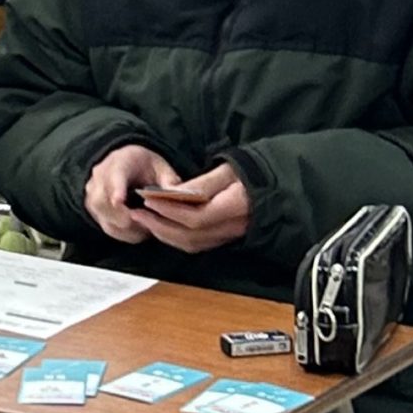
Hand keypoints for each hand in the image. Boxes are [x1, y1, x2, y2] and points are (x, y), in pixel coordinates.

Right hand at [84, 144, 181, 244]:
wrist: (127, 165)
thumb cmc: (146, 167)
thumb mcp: (161, 168)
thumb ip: (169, 182)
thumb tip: (178, 196)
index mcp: (120, 162)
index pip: (114, 176)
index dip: (116, 189)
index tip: (119, 201)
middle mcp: (100, 177)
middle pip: (103, 200)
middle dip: (125, 216)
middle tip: (148, 224)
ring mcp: (94, 193)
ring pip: (105, 216)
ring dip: (127, 227)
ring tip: (148, 228)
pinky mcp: (95, 209)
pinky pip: (108, 227)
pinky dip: (125, 233)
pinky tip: (140, 231)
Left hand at [137, 161, 252, 254]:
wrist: (275, 186)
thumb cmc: (251, 172)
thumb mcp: (228, 169)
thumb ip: (203, 184)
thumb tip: (175, 193)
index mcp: (236, 207)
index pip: (197, 217)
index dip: (170, 210)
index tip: (148, 198)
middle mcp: (234, 228)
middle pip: (191, 236)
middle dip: (160, 226)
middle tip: (137, 212)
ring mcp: (230, 237)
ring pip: (192, 244)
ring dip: (164, 234)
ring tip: (143, 219)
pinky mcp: (225, 239)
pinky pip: (197, 244)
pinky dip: (176, 237)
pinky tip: (161, 226)